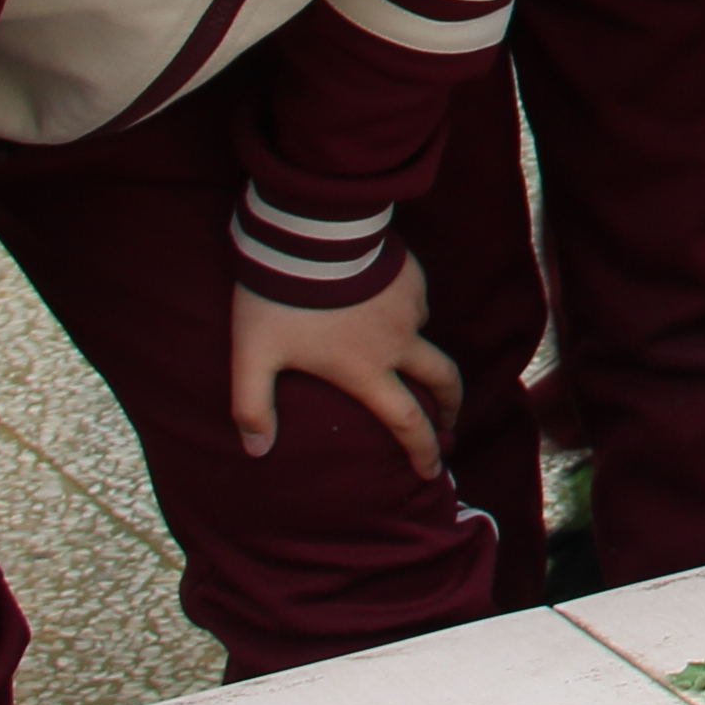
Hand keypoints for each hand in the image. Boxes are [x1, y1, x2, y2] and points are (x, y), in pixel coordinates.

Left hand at [231, 260, 459, 480]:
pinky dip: (404, 312)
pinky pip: (414, 301)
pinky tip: (380, 304)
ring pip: (423, 335)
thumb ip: (252, 406)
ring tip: (397, 352)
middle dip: (452, 406)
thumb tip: (255, 450)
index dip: (423, 451)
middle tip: (449, 423)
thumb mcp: (253, 355)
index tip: (434, 471)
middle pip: (444, 380)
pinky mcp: (410, 276)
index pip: (407, 421)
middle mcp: (398, 343)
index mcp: (366, 370)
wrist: (309, 233)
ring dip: (417, 351)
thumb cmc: (280, 299)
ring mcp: (409, 306)